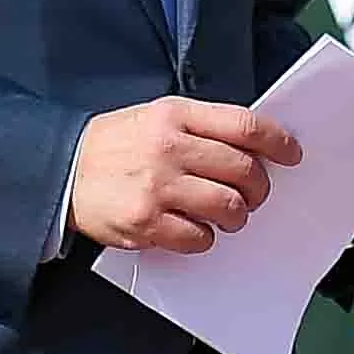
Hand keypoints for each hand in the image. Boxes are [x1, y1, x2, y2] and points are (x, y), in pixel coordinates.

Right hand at [71, 97, 297, 255]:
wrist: (61, 170)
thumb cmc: (116, 144)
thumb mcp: (156, 116)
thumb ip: (201, 127)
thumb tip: (252, 146)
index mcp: (177, 115)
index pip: (245, 126)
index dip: (278, 142)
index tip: (292, 154)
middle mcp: (169, 148)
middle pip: (243, 170)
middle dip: (259, 186)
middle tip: (256, 194)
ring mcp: (157, 186)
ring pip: (227, 206)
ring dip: (237, 216)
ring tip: (230, 215)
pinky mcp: (144, 222)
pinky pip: (197, 237)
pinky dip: (205, 238)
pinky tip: (197, 230)